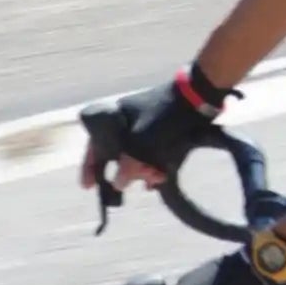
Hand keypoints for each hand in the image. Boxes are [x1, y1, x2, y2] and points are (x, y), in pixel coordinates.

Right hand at [80, 67, 227, 193]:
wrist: (198, 97)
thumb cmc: (165, 115)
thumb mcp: (143, 141)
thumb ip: (128, 164)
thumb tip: (118, 184)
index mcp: (114, 118)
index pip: (95, 145)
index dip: (90, 167)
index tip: (87, 186)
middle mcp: (125, 122)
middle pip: (116, 154)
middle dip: (123, 172)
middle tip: (126, 188)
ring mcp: (143, 126)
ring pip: (135, 156)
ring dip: (141, 171)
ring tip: (152, 181)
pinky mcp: (161, 132)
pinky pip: (151, 154)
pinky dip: (153, 166)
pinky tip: (159, 180)